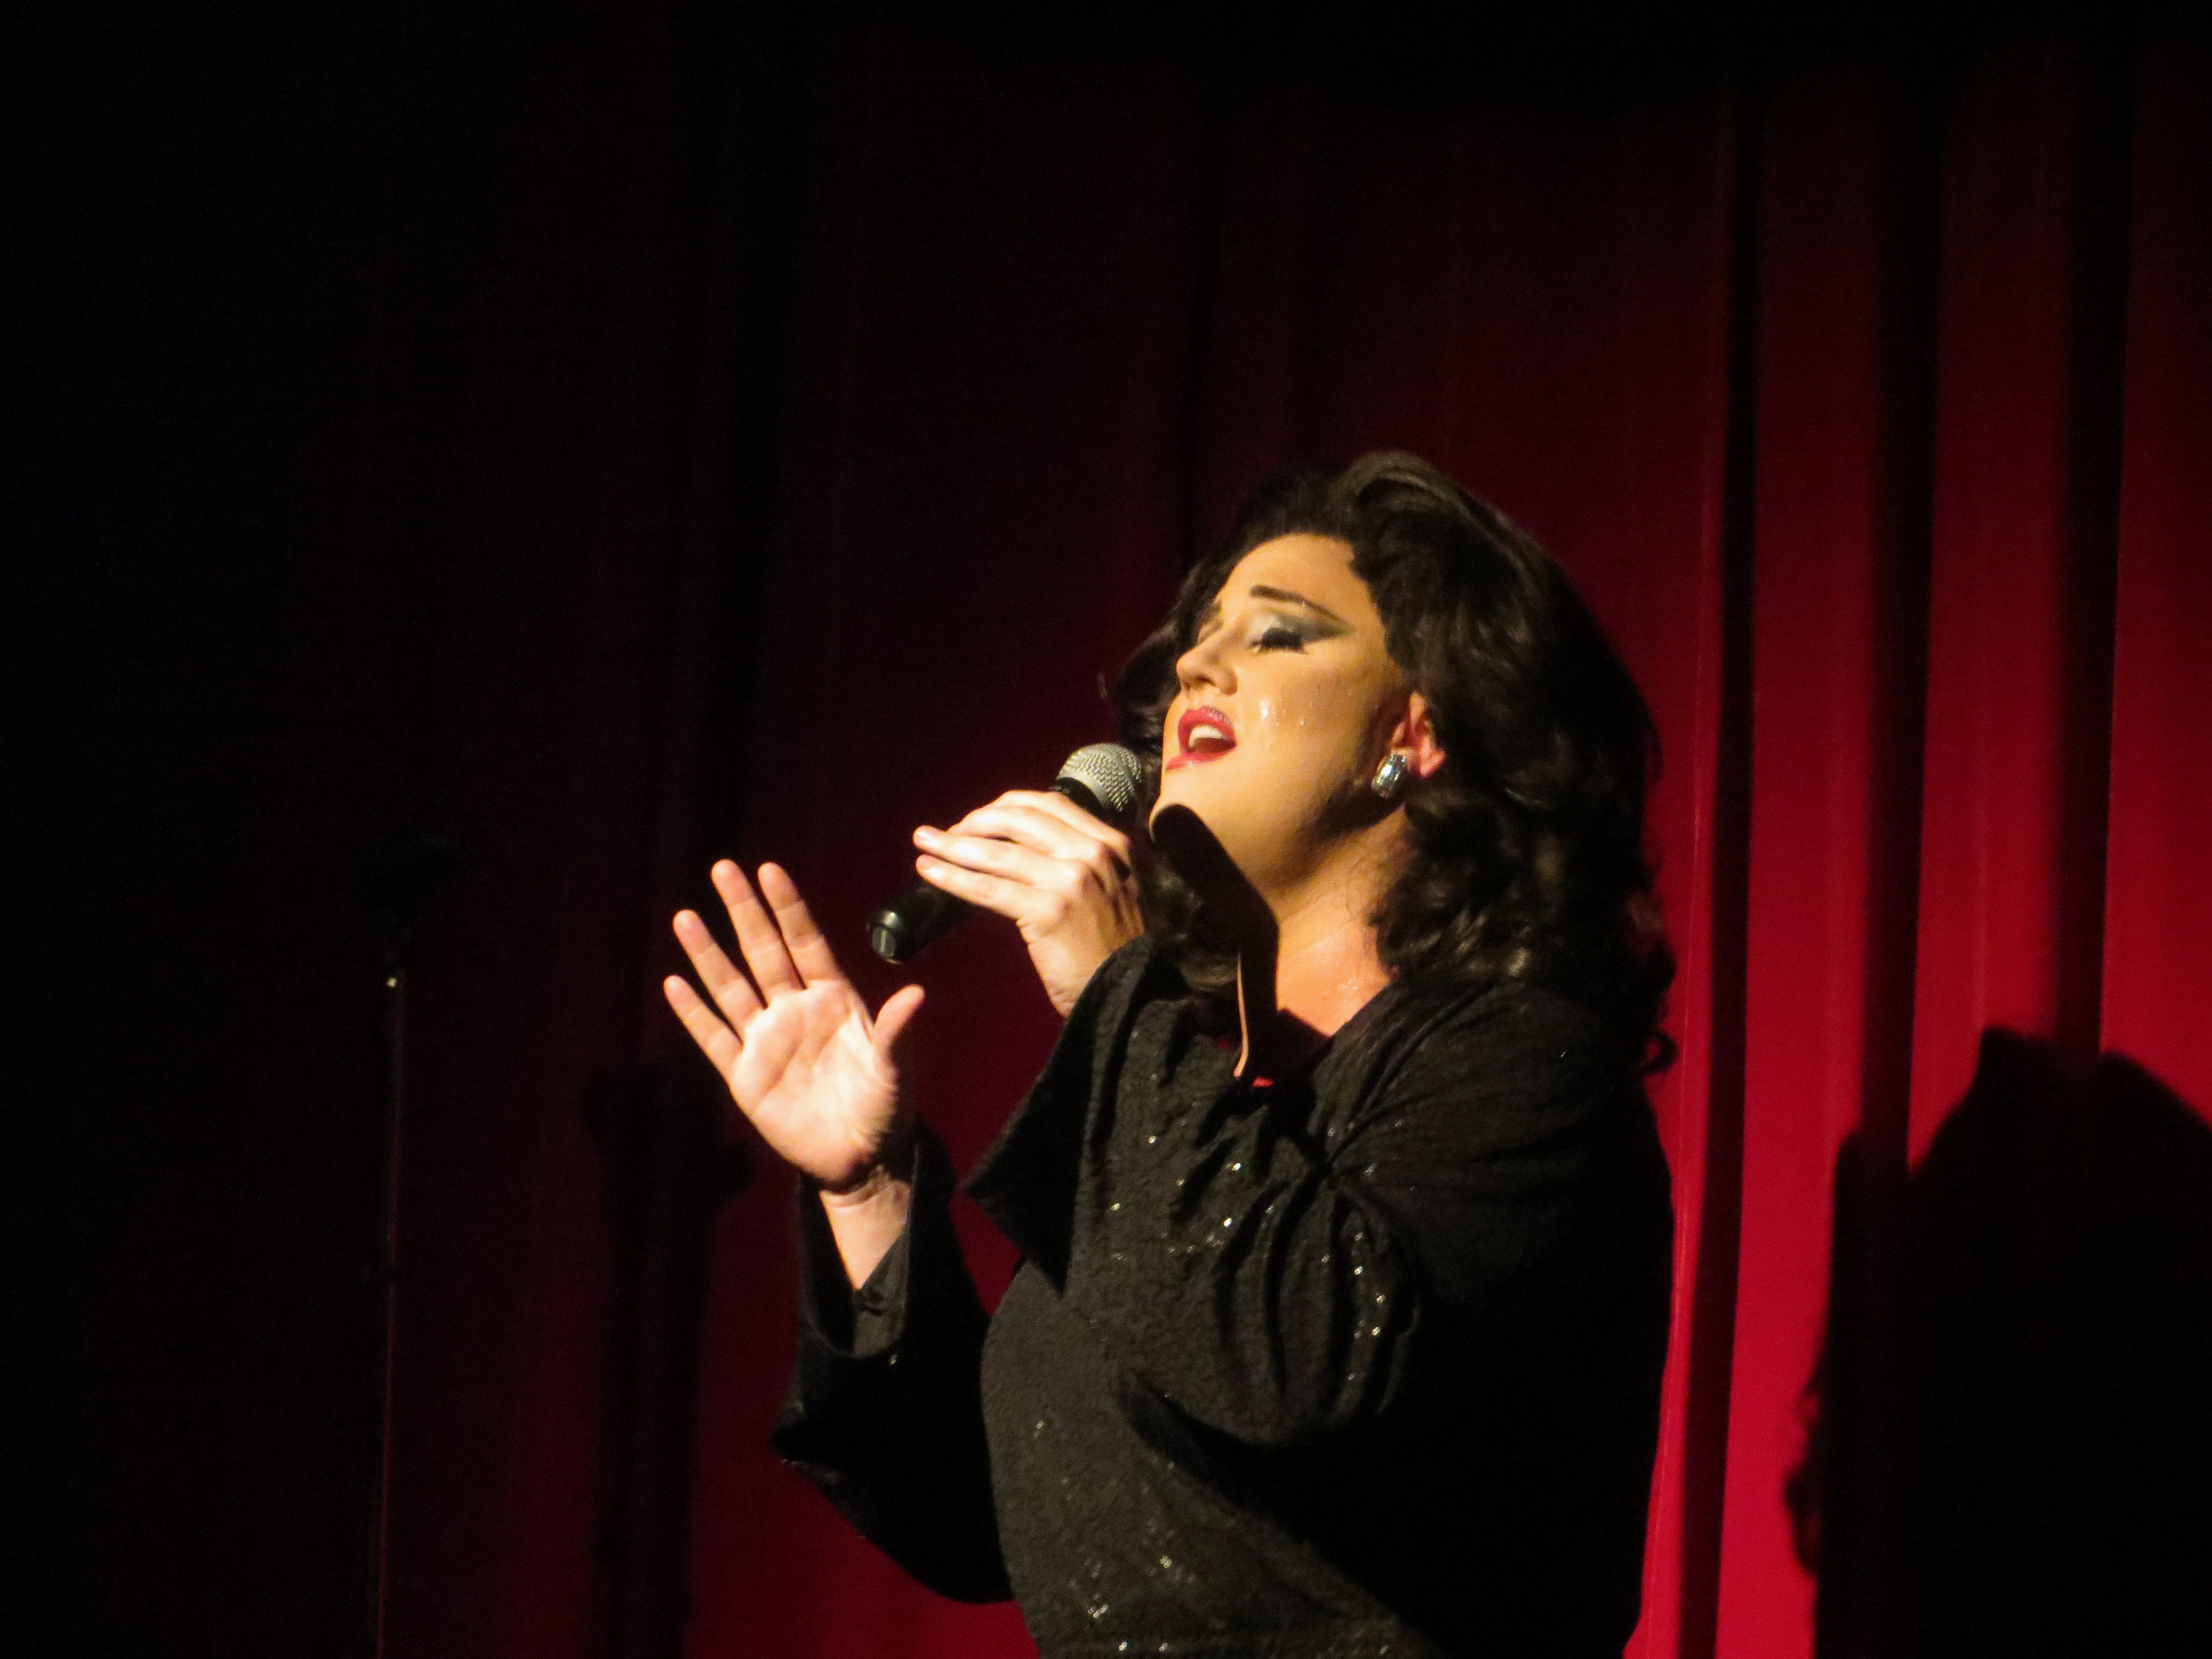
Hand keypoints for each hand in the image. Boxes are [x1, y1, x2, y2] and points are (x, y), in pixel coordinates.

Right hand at [663, 860, 922, 1193]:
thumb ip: (895, 1030)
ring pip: (731, 987)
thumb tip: (916, 992)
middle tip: (723, 868)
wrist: (861, 1159)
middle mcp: (795, 1011)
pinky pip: (714, 1038)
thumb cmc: (885, 1107)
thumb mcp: (893, 1068)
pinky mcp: (746, 1076)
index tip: (770, 870)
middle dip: (743, 911)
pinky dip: (694, 1012)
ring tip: (685, 917)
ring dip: (708, 954)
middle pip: (762, 951)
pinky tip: (674, 983)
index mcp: (833, 1000)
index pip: (804, 942)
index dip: (787, 908)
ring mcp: (767, 1041)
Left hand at [911, 789, 1143, 1015]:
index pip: (1048, 805)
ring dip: (953, 844)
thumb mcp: (1109, 889)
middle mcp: (1093, 853)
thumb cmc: (1113, 949)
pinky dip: (953, 878)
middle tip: (947, 833)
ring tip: (924, 842)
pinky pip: (989, 888)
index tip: (979, 818)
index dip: (1005, 807)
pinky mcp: (1049, 910)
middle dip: (975, 821)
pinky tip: (930, 871)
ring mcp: (1072, 880)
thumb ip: (1078, 862)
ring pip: (999, 852)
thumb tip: (1020, 848)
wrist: (1129, 993)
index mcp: (1109, 843)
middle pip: (1020, 819)